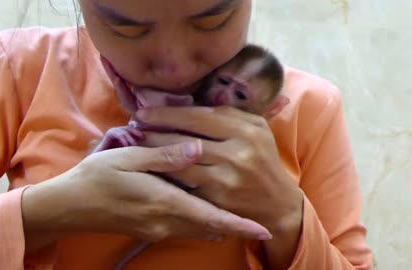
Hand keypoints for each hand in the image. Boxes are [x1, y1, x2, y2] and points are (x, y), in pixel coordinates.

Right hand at [21, 141, 271, 253]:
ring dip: (220, 227)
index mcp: (163, 201)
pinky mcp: (150, 230)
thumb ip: (165, 156)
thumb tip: (198, 149)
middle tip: (260, 227)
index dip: (237, 224)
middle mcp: (165, 221)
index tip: (262, 229)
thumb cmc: (97, 177)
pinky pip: (184, 231)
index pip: (209, 216)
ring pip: (198, 231)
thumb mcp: (129, 159)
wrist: (70, 206)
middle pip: (209, 228)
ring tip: (241, 222)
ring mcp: (157, 229)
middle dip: (235, 228)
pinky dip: (202, 226)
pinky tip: (209, 220)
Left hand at [135, 106, 303, 268]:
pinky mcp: (216, 202)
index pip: (199, 116)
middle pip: (185, 140)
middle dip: (154, 132)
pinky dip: (165, 176)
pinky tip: (151, 168)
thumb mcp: (257, 129)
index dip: (168, 113)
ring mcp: (225, 180)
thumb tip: (193, 101)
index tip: (144, 110)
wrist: (278, 204)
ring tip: (137, 145)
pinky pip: (183, 186)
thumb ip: (231, 114)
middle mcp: (236, 154)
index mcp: (246, 131)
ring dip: (154, 155)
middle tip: (134, 127)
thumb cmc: (264, 160)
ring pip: (179, 164)